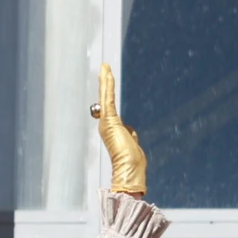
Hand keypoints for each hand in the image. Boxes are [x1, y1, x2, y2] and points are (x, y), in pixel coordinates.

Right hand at [92, 64, 146, 195]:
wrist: (129, 170)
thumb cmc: (132, 162)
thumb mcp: (132, 145)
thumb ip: (130, 136)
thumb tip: (130, 132)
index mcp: (111, 129)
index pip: (109, 107)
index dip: (108, 94)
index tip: (108, 82)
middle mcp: (106, 124)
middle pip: (105, 99)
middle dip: (105, 83)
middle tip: (104, 69)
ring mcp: (106, 122)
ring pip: (106, 96)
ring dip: (105, 80)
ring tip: (105, 67)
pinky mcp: (109, 120)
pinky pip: (108, 98)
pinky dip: (107, 85)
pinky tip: (107, 73)